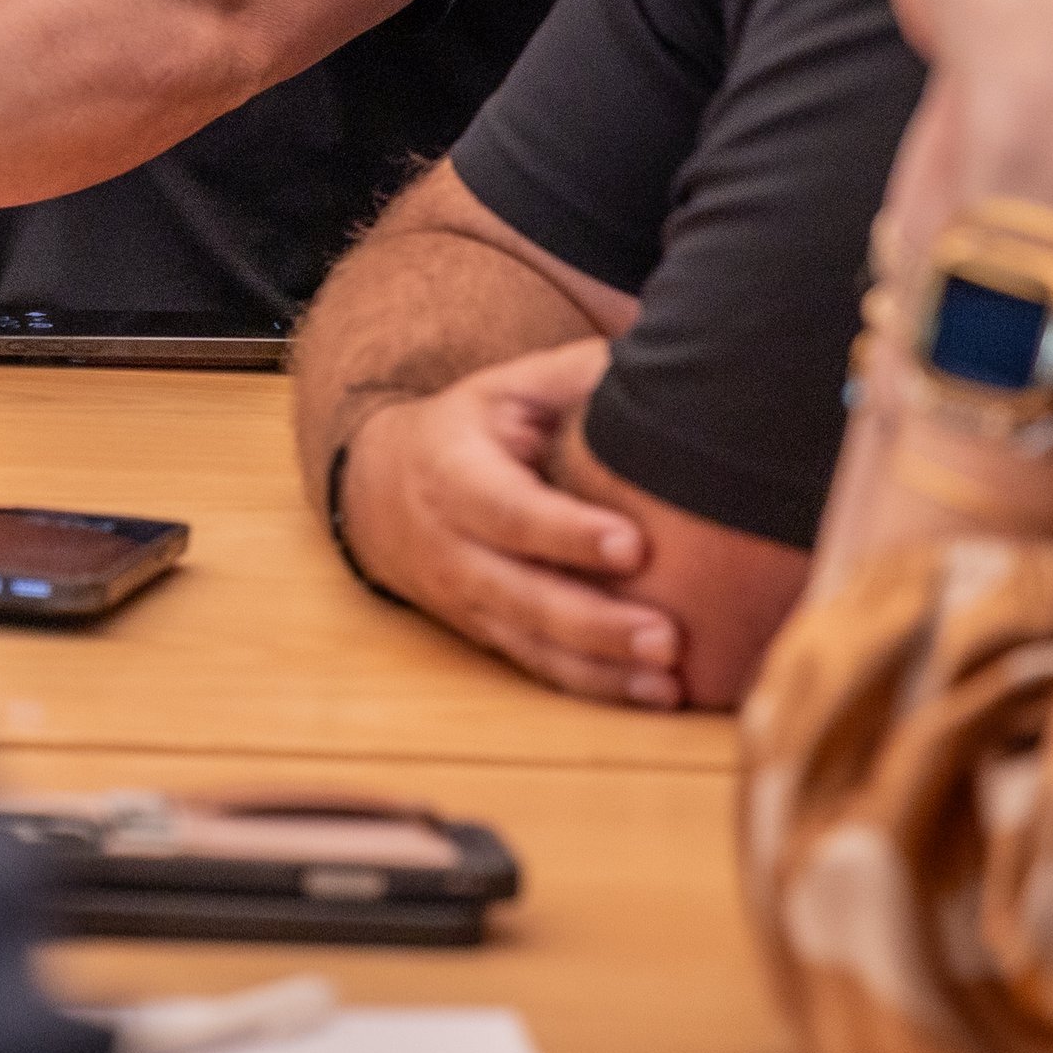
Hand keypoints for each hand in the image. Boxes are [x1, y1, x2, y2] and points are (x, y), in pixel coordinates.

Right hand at [338, 339, 684, 708]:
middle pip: (522, 593)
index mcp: (454, 473)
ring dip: (602, 669)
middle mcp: (452, 546)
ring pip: (532, 644)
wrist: (382, 492)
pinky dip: (597, 689)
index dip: (566, 531)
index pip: (508, 508)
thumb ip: (576, 376)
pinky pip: (541, 669)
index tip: (633, 543)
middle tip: (667, 637)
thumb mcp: (505, 389)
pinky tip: (657, 696)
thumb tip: (657, 356)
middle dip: (595, 622)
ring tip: (670, 682)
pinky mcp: (488, 635)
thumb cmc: (471, 432)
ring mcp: (467, 600)